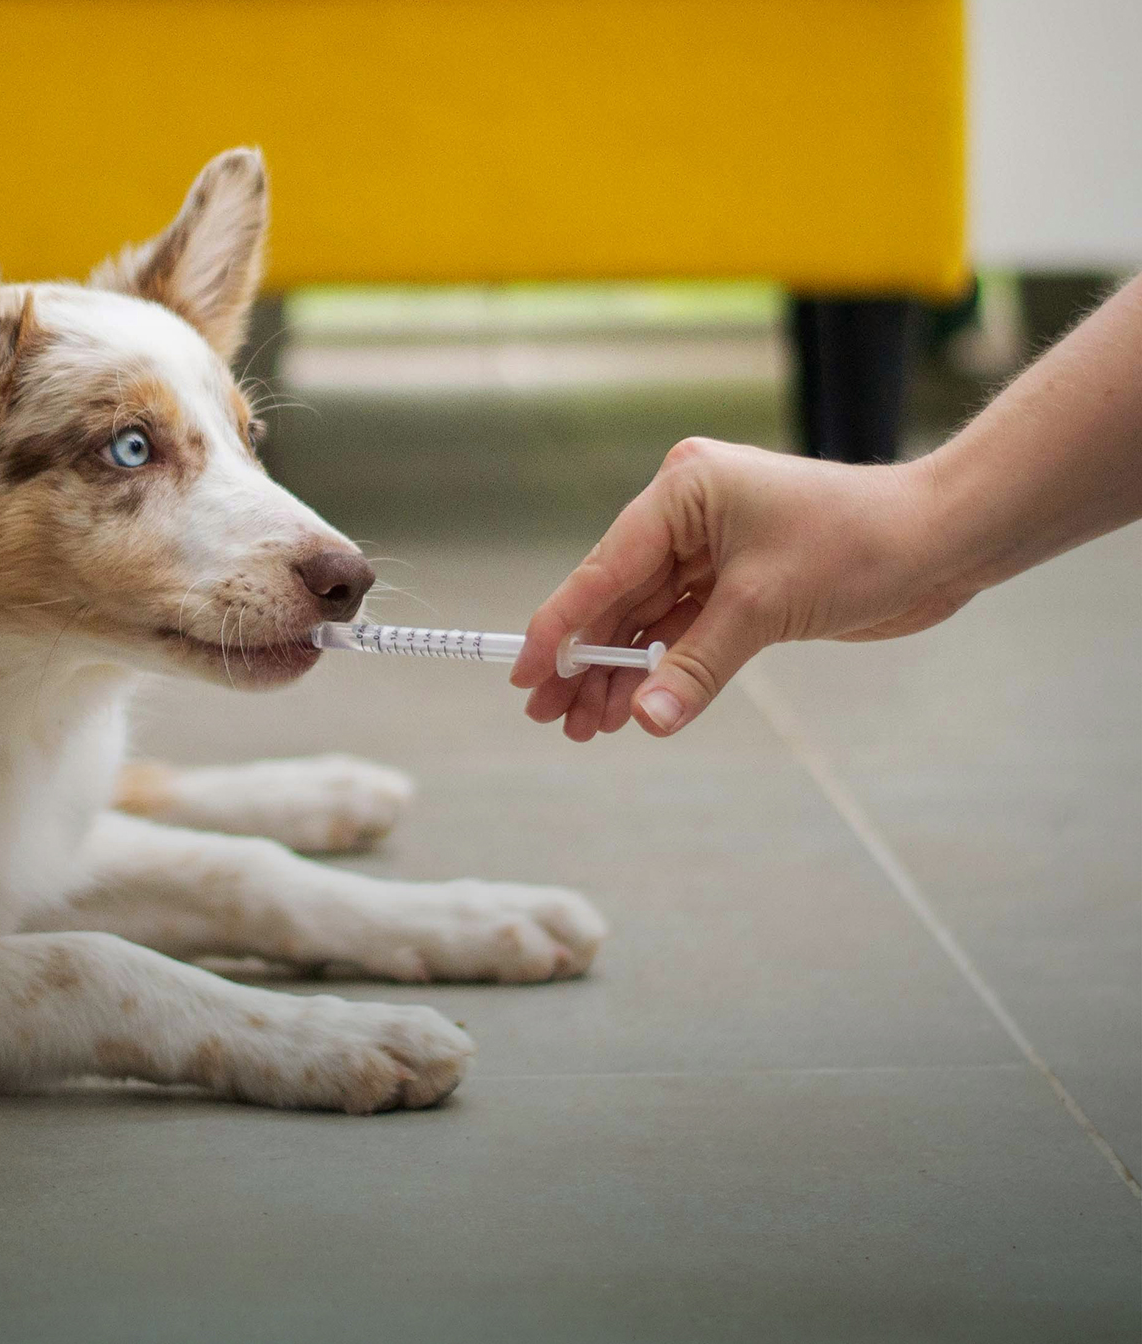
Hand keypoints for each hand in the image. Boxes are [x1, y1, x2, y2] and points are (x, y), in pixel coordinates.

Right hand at [510, 438, 968, 739]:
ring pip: (645, 619)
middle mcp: (688, 513)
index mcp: (683, 491)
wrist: (944, 541)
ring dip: (620, 673)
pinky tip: (636, 706)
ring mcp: (712, 547)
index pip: (604, 568)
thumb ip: (696, 666)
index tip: (525, 674)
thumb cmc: (860, 545)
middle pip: (616, 597)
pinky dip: (660, 667)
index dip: (560, 627)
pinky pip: (681, 627)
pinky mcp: (737, 580)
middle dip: (586, 662)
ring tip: (588, 727)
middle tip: (550, 717)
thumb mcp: (764, 608)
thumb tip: (647, 719)